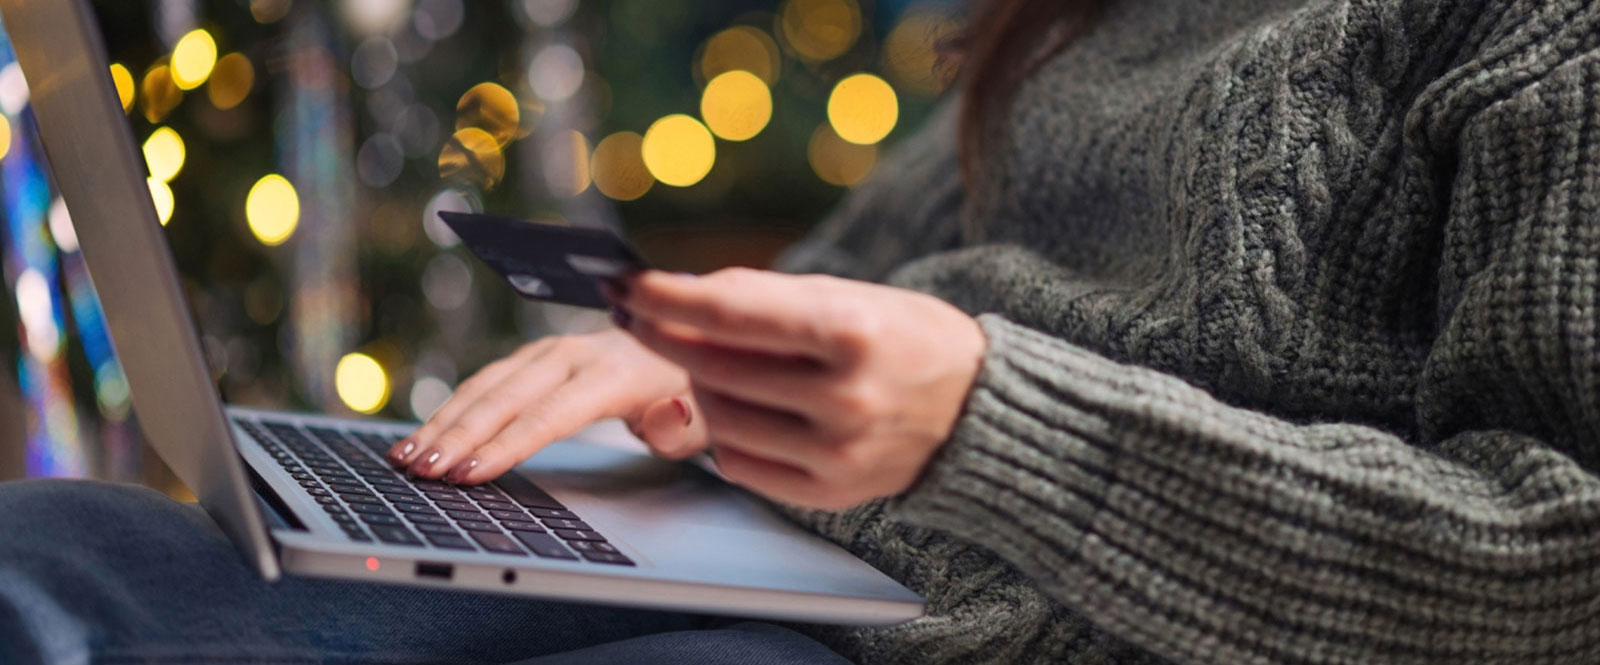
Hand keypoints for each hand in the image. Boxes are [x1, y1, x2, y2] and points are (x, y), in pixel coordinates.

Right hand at [388, 328, 708, 483]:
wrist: (690, 339)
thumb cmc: (698, 388)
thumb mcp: (709, 415)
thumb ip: (684, 427)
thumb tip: (664, 418)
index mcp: (616, 372)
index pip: (553, 414)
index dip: (509, 446)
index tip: (470, 473)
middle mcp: (576, 353)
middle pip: (507, 397)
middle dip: (458, 435)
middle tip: (419, 471)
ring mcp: (552, 351)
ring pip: (488, 384)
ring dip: (443, 421)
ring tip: (404, 458)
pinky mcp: (536, 356)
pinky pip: (487, 381)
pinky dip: (451, 408)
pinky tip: (423, 436)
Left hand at [611, 268, 986, 509]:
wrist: (978, 411)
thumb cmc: (908, 339)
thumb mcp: (852, 297)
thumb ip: (768, 297)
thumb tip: (680, 293)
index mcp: (851, 331)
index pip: (729, 313)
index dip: (665, 296)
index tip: (626, 283)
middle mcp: (844, 396)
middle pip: (712, 366)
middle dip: (665, 336)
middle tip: (644, 315)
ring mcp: (836, 452)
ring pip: (718, 416)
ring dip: (697, 384)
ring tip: (711, 360)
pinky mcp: (829, 493)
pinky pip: (740, 463)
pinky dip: (727, 431)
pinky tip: (745, 407)